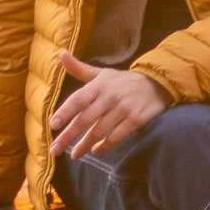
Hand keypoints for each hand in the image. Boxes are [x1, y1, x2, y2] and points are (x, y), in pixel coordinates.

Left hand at [49, 51, 173, 158]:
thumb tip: (61, 54)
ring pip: (100, 131)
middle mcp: (110, 96)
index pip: (78, 99)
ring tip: (74, 155)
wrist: (157, 83)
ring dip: (85, 145)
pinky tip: (96, 150)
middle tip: (55, 150)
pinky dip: (105, 146)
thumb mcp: (102, 73)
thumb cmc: (122, 81)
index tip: (52, 125)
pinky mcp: (136, 120)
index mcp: (99, 85)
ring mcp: (124, 109)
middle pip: (85, 119)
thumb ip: (79, 68)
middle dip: (68, 136)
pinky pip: (117, 136)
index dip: (65, 111)